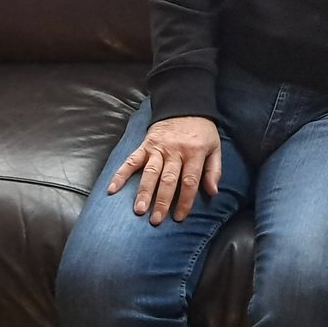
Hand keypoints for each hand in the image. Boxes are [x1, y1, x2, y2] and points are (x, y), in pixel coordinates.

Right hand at [107, 116, 221, 225]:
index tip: (179, 217)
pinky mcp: (145, 145)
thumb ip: (214, 170)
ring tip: (139, 209)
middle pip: (168, 179)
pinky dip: (121, 174)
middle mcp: (175, 152)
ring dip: (144, 191)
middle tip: (156, 220)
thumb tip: (213, 192)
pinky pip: (131, 160)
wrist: (185, 106)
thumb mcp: (215, 147)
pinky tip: (112, 189)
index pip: (190, 181)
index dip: (185, 200)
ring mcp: (158, 148)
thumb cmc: (201, 131)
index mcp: (194, 153)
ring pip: (150, 172)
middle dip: (162, 201)